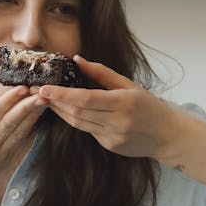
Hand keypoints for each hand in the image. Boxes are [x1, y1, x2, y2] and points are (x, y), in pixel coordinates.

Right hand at [0, 86, 43, 204]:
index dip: (8, 101)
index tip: (21, 88)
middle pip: (11, 123)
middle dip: (28, 106)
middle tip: (42, 91)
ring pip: (19, 132)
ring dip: (33, 115)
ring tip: (44, 100)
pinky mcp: (5, 160)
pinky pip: (19, 141)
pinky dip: (30, 127)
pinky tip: (37, 116)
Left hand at [37, 55, 183, 159]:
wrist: (167, 135)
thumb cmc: (149, 106)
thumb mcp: (129, 84)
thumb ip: (101, 73)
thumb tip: (77, 60)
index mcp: (123, 103)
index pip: (86, 99)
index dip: (63, 95)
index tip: (45, 88)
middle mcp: (117, 122)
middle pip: (78, 112)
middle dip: (56, 102)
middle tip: (39, 91)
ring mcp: (112, 137)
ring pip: (78, 124)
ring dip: (61, 112)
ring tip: (48, 100)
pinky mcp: (110, 146)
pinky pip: (88, 131)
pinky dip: (77, 120)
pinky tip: (69, 110)